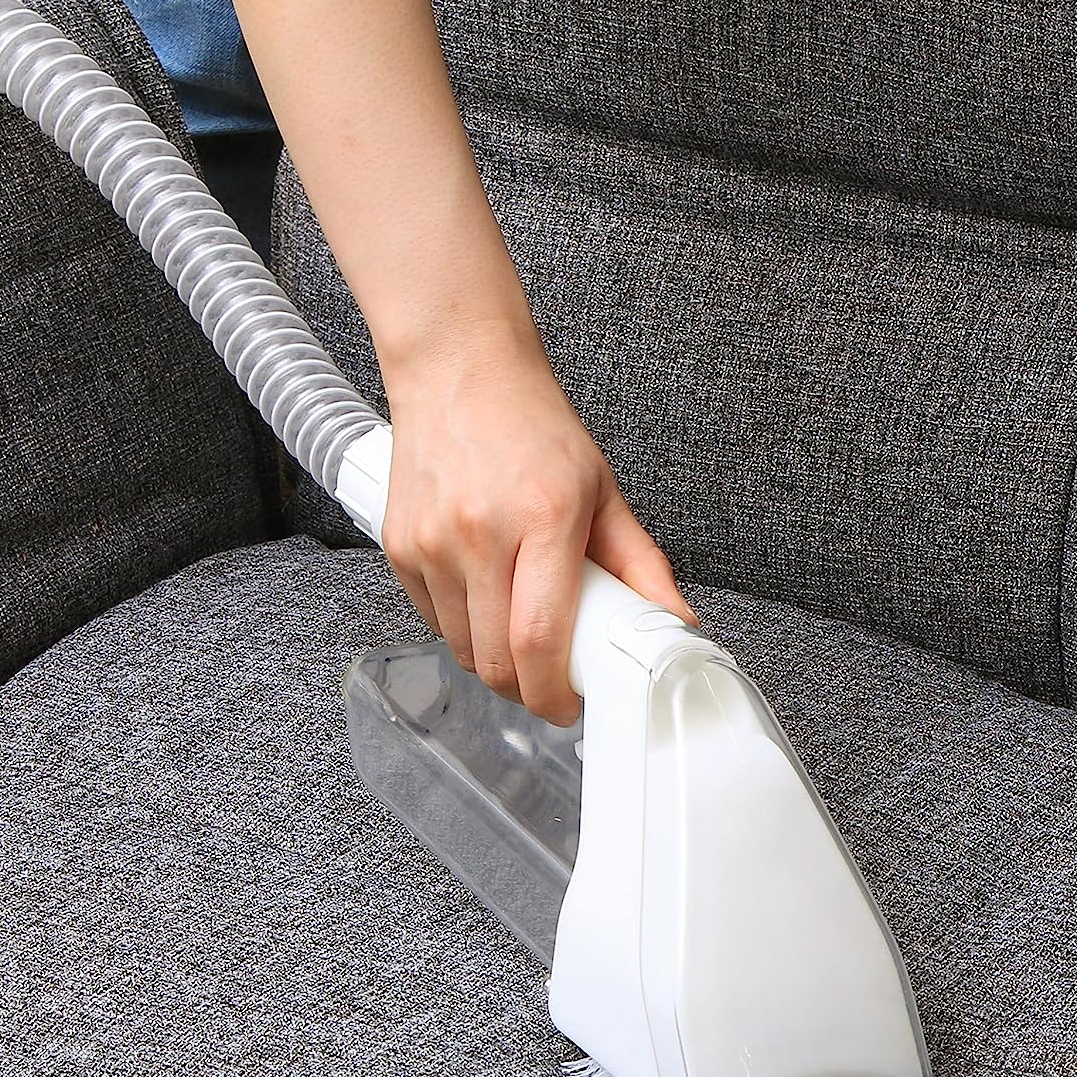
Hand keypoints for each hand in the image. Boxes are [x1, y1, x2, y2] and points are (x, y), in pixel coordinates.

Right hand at [378, 318, 699, 726]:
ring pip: (462, 650)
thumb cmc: (532, 426)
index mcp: (543, 518)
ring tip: (516, 631)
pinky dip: (461, 629)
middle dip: (525, 689)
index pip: (538, 640)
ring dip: (492, 661)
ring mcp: (433, 542)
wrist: (459, 371)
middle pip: (495, 661)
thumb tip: (675, 624)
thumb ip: (640, 565)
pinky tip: (482, 597)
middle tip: (548, 678)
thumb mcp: (602, 490)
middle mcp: (481, 533)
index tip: (567, 706)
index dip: (552, 693)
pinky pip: (433, 621)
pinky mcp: (401, 547)